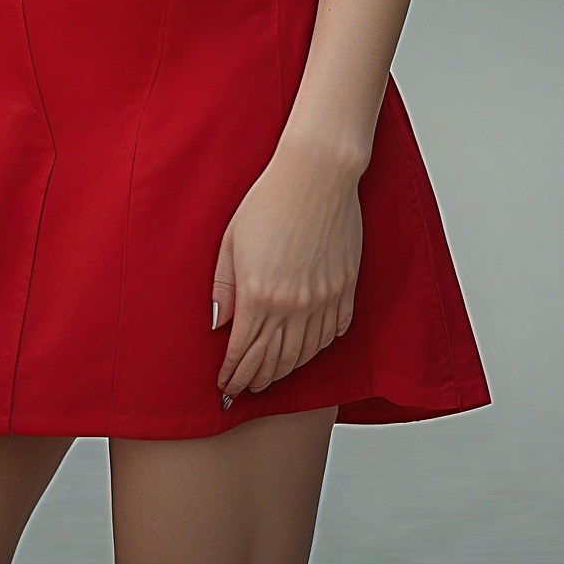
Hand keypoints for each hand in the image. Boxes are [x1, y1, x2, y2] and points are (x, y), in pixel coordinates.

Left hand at [212, 139, 362, 403]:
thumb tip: (217, 325)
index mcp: (259, 294)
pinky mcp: (346, 289)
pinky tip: (305, 352)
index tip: (225, 386)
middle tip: (245, 389)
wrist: (317, 174)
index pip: (243, 351)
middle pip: (273, 360)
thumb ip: (224, 288)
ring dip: (285, 371)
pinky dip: (316, 350)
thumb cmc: (269, 200)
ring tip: (271, 378)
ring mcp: (323, 299)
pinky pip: (332, 334)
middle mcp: (293, 305)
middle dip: (256, 379)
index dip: (233, 373)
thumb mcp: (232, 242)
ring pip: (304, 354)